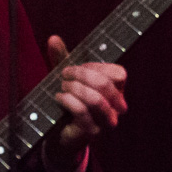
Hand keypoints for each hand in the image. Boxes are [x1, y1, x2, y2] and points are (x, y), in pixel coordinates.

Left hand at [45, 35, 127, 170]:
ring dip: (74, 89)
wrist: (58, 132)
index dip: (94, 67)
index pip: (118, 74)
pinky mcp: (92, 132)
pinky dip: (67, 101)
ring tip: (62, 87)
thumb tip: (53, 38)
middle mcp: (116, 107)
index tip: (74, 67)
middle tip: (63, 75)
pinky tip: (59, 98)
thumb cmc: (68, 100)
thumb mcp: (66, 77)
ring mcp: (106, 122)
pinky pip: (82, 111)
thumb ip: (62, 58)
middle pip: (105, 84)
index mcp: (117, 91)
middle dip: (80, 75)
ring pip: (95, 99)